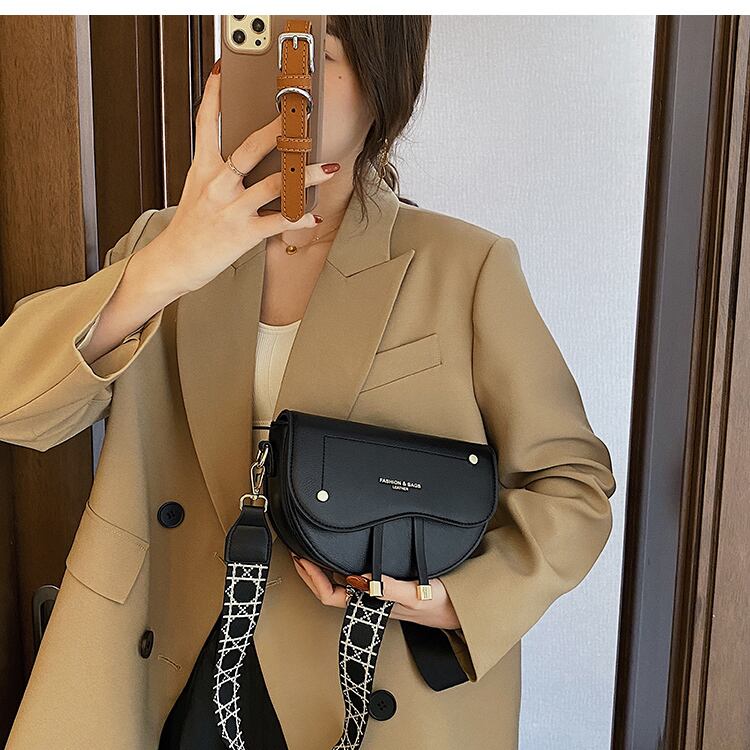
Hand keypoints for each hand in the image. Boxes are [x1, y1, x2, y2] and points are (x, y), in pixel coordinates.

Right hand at [155, 59, 338, 294]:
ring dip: (306, 176)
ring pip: (274, 185)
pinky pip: (277, 223)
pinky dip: (299, 219)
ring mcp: (231, 208)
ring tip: (330, 168)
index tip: (223, 70)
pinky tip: (315, 217)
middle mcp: (217, 184)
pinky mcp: (242, 234)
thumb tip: (248, 151)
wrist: (174, 260)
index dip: (214, 94)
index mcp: (204, 167)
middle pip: (250, 147)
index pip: (206, 122)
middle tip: (302, 115)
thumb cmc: (192, 225)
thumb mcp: (197, 188)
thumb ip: (220, 168)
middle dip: (278, 130)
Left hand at [290, 552, 460, 629]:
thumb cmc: (443, 606)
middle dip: (311, 573)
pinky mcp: (388, 585)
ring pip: (343, 584)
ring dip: (325, 569)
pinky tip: (345, 555)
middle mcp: (371, 600)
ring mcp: (378, 593)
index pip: (331, 595)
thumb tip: (363, 580)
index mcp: (372, 605)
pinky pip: (360, 576)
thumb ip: (390, 588)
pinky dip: (346, 565)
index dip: (313, 579)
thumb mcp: (416, 594)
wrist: (463, 608)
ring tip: (312, 552)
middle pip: (330, 589)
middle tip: (298, 552)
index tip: (302, 559)